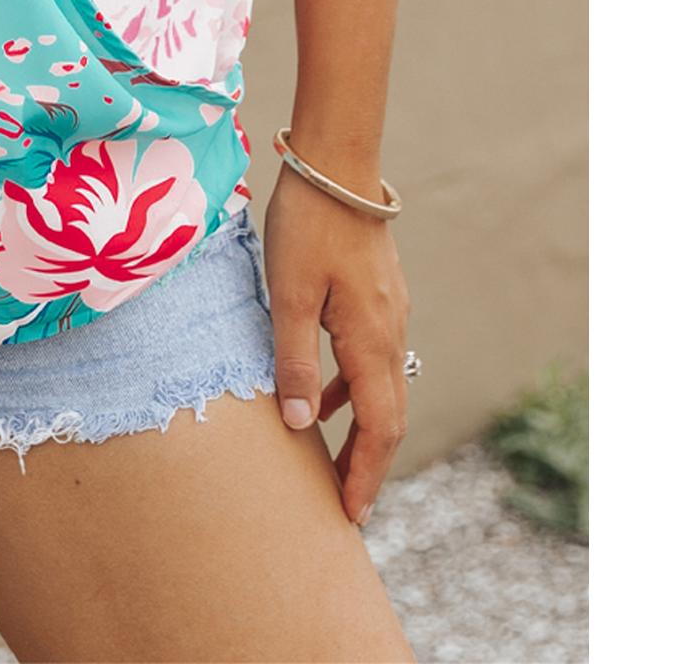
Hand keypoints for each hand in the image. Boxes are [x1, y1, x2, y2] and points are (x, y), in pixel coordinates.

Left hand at [263, 161, 410, 525]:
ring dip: (359, 426)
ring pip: (380, 386)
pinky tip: (320, 393)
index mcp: (370, 339)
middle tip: (346, 504)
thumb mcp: (287, 294)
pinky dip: (350, 386)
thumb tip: (299, 425)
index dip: (366, 473)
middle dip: (368, 462)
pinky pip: (370, 357)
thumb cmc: (306, 224)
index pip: (379, 427)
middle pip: (388, 415)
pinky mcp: (378, 294)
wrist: (336, 163)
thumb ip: (293, 359)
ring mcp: (388, 311)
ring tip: (330, 457)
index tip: (351, 514)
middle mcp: (390, 332)